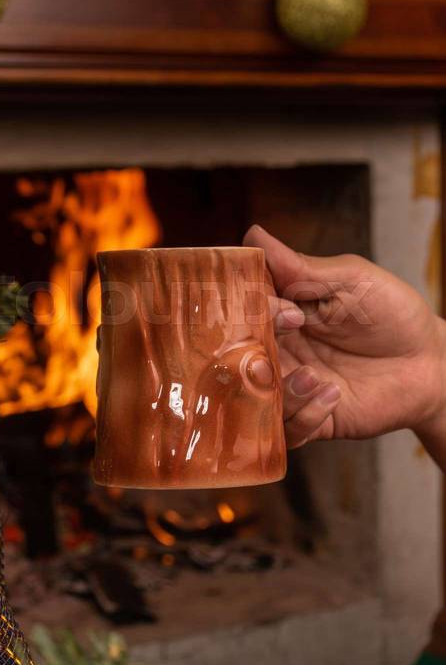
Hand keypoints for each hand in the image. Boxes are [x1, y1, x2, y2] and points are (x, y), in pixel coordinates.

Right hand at [245, 225, 445, 450]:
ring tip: (316, 378)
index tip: (289, 311)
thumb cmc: (392, 313)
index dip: (254, 312)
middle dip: (257, 355)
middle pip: (238, 356)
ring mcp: (293, 386)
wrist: (430, 361)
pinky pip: (287, 429)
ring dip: (283, 389)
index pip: (242, 311)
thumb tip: (252, 235)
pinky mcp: (313, 419)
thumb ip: (300, 267)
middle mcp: (280, 349)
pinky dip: (305, 414)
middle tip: (290, 348)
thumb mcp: (350, 280)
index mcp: (281, 312)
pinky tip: (333, 395)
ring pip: (256, 397)